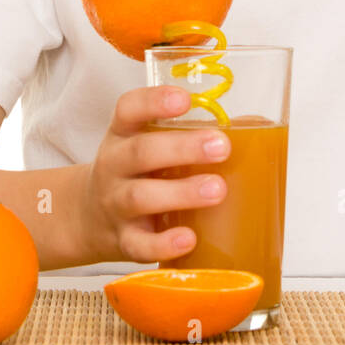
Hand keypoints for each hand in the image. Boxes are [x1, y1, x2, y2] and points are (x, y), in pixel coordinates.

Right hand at [78, 85, 229, 264]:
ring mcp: (115, 204)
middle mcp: (115, 165)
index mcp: (123, 134)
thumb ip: (184, 133)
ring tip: (218, 190)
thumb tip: (256, 126)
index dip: (154, 102)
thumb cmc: (135, 173)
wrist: (88, 217)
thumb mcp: (146, 143)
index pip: (129, 109)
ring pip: (140, 197)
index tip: (185, 99)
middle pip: (140, 152)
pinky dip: (164, 244)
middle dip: (182, 148)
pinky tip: (190, 238)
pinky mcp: (123, 240)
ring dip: (181, 193)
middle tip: (221, 146)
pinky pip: (139, 245)